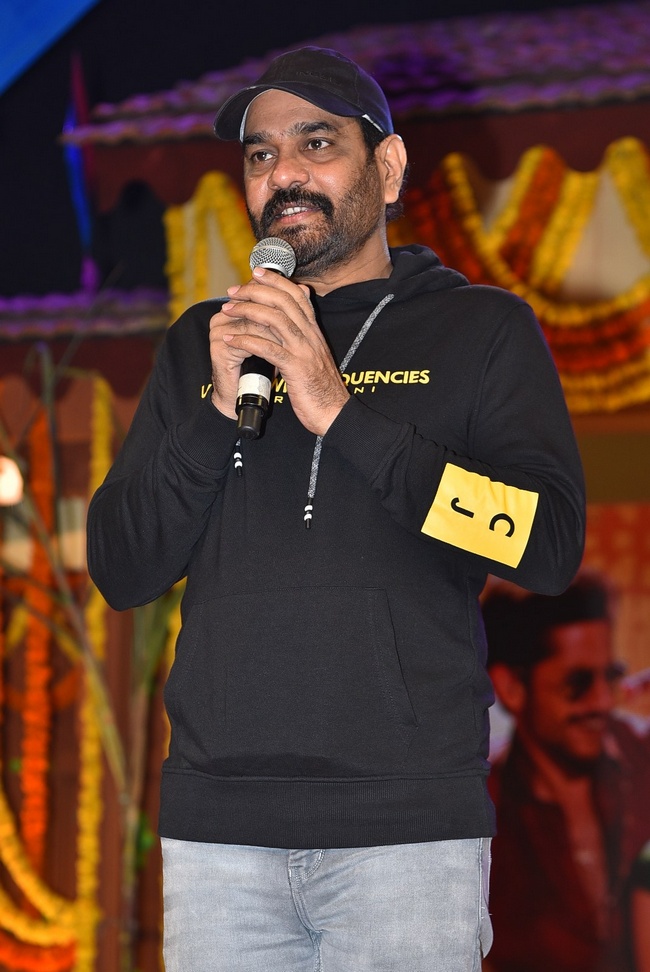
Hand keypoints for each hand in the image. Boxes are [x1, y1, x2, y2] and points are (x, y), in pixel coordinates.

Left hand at [215, 267, 348, 435]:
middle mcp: (311, 336)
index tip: (255, 273)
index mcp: (314, 332)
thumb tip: (297, 322)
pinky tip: (230, 339)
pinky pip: (268, 348)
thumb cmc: (320, 387)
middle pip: (283, 301)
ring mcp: (304, 351)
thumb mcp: (314, 355)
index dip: (276, 280)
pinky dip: (246, 340)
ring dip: (247, 311)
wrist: (335, 413)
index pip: (297, 295)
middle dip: (255, 291)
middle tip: (233, 290)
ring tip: (227, 310)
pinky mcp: (296, 368)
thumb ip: (305, 335)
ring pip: (274, 319)